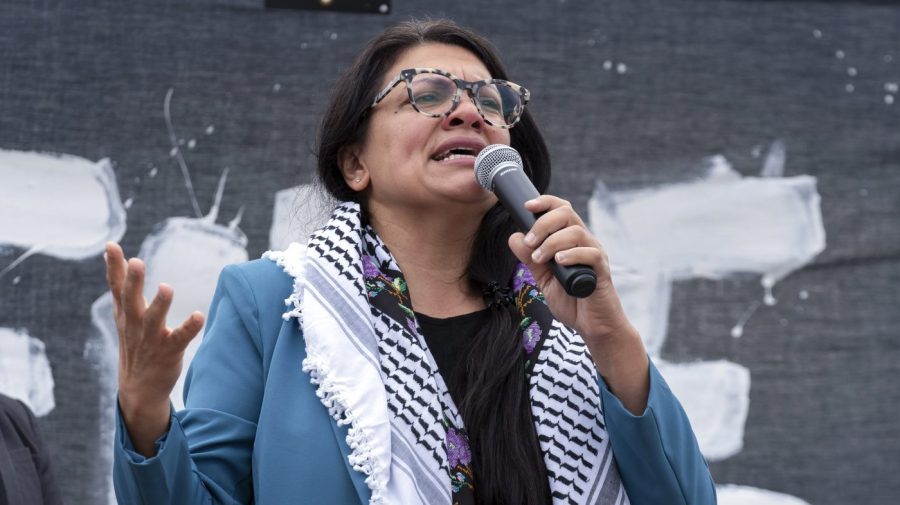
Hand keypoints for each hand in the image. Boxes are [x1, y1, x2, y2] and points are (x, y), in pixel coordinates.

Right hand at [105, 242, 203, 454]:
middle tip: (136, 261)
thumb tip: (117, 257)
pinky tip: (199, 315)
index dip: (114, 266)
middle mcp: (135, 325)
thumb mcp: (124, 316)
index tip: (111, 245)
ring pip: (154, 320)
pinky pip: (180, 338)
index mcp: (125, 314)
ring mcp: (151, 339)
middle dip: (132, 281)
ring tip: (166, 287)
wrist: (139, 388)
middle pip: (131, 300)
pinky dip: (189, 327)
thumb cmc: (135, 344)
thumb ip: (123, 288)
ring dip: (160, 304)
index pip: (116, 287)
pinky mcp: (169, 352)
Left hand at [507, 196, 649, 413]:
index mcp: (570, 240)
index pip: (561, 209)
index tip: (526, 206)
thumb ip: (530, 259)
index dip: (545, 203)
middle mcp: (585, 242)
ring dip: (552, 242)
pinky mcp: (601, 271)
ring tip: (539, 259)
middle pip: (567, 213)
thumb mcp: (543, 279)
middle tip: (530, 242)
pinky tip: (559, 262)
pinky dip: (572, 254)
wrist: (593, 326)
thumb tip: (514, 237)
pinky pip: (590, 253)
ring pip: (576, 232)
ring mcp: (595, 255)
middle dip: (543, 224)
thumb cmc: (571, 301)